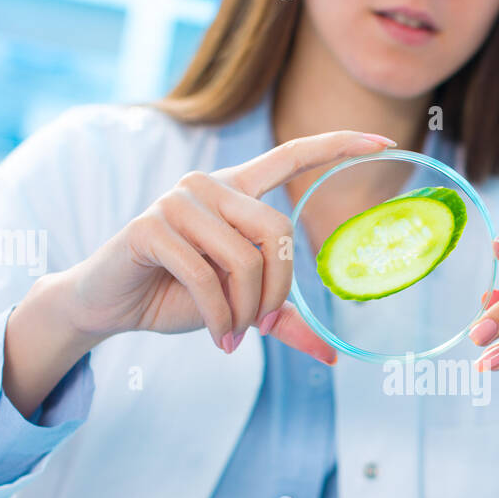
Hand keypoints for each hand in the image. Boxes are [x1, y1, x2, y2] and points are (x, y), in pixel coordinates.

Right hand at [2, 130, 392, 417]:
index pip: (292, 155)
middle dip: (277, 291)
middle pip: (277, 232)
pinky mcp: (150, 226)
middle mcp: (209, 186)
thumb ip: (282, 320)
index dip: (338, 146)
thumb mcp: (240, 306)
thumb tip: (331, 357)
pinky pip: (205, 277)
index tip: (385, 140)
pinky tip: (216, 335)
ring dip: (244, 311)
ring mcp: (178, 200)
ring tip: (230, 333)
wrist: (114, 304)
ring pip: (243, 260)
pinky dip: (217, 315)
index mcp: (237, 191)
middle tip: (261, 326)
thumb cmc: (178, 295)